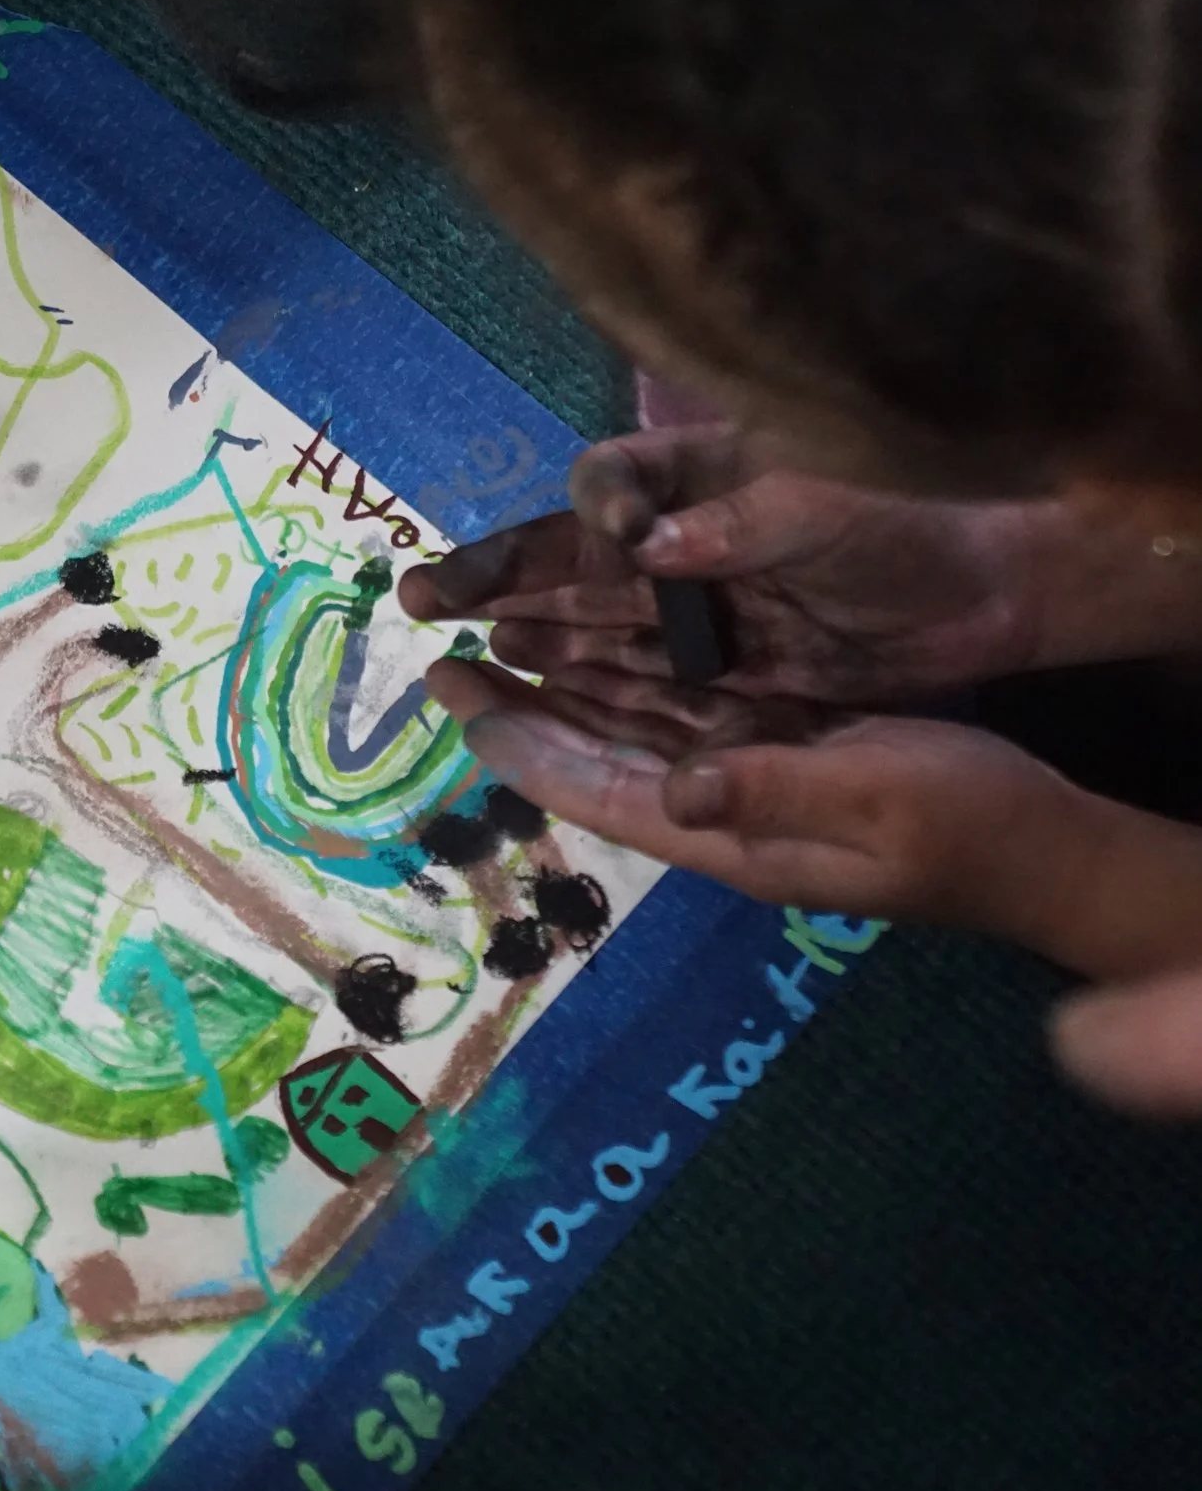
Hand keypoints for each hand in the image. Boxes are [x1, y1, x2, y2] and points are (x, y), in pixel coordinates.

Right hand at [400, 424, 1057, 703]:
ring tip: (457, 655)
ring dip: (524, 636)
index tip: (610, 533)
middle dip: (495, 580)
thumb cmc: (912, 517)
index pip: (610, 486)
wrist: (994, 585)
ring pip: (590, 625)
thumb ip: (741, 522)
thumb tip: (648, 547)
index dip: (590, 510)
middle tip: (418, 599)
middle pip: (572, 563)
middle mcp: (682, 542)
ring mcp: (697, 608)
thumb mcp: (828, 501)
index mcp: (698, 480)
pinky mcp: (723, 665)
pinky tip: (529, 695)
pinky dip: (582, 687)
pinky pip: (636, 678)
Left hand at [427, 657, 1201, 1116]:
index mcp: (726, 835)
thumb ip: (771, 790)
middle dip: (518, 711)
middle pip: (592, 759)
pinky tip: (599, 644)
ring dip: (564, 690)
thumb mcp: (875, 797)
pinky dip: (634, 683)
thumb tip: (675, 792)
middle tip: (443, 659)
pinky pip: (684, 717)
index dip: (518, 745)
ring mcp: (748, 786)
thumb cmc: (970, 825)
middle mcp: (718, 812)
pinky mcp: (782, 755)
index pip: (591, 788)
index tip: (453, 698)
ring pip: (629, 733)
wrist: (1048, 848)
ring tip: (495, 641)